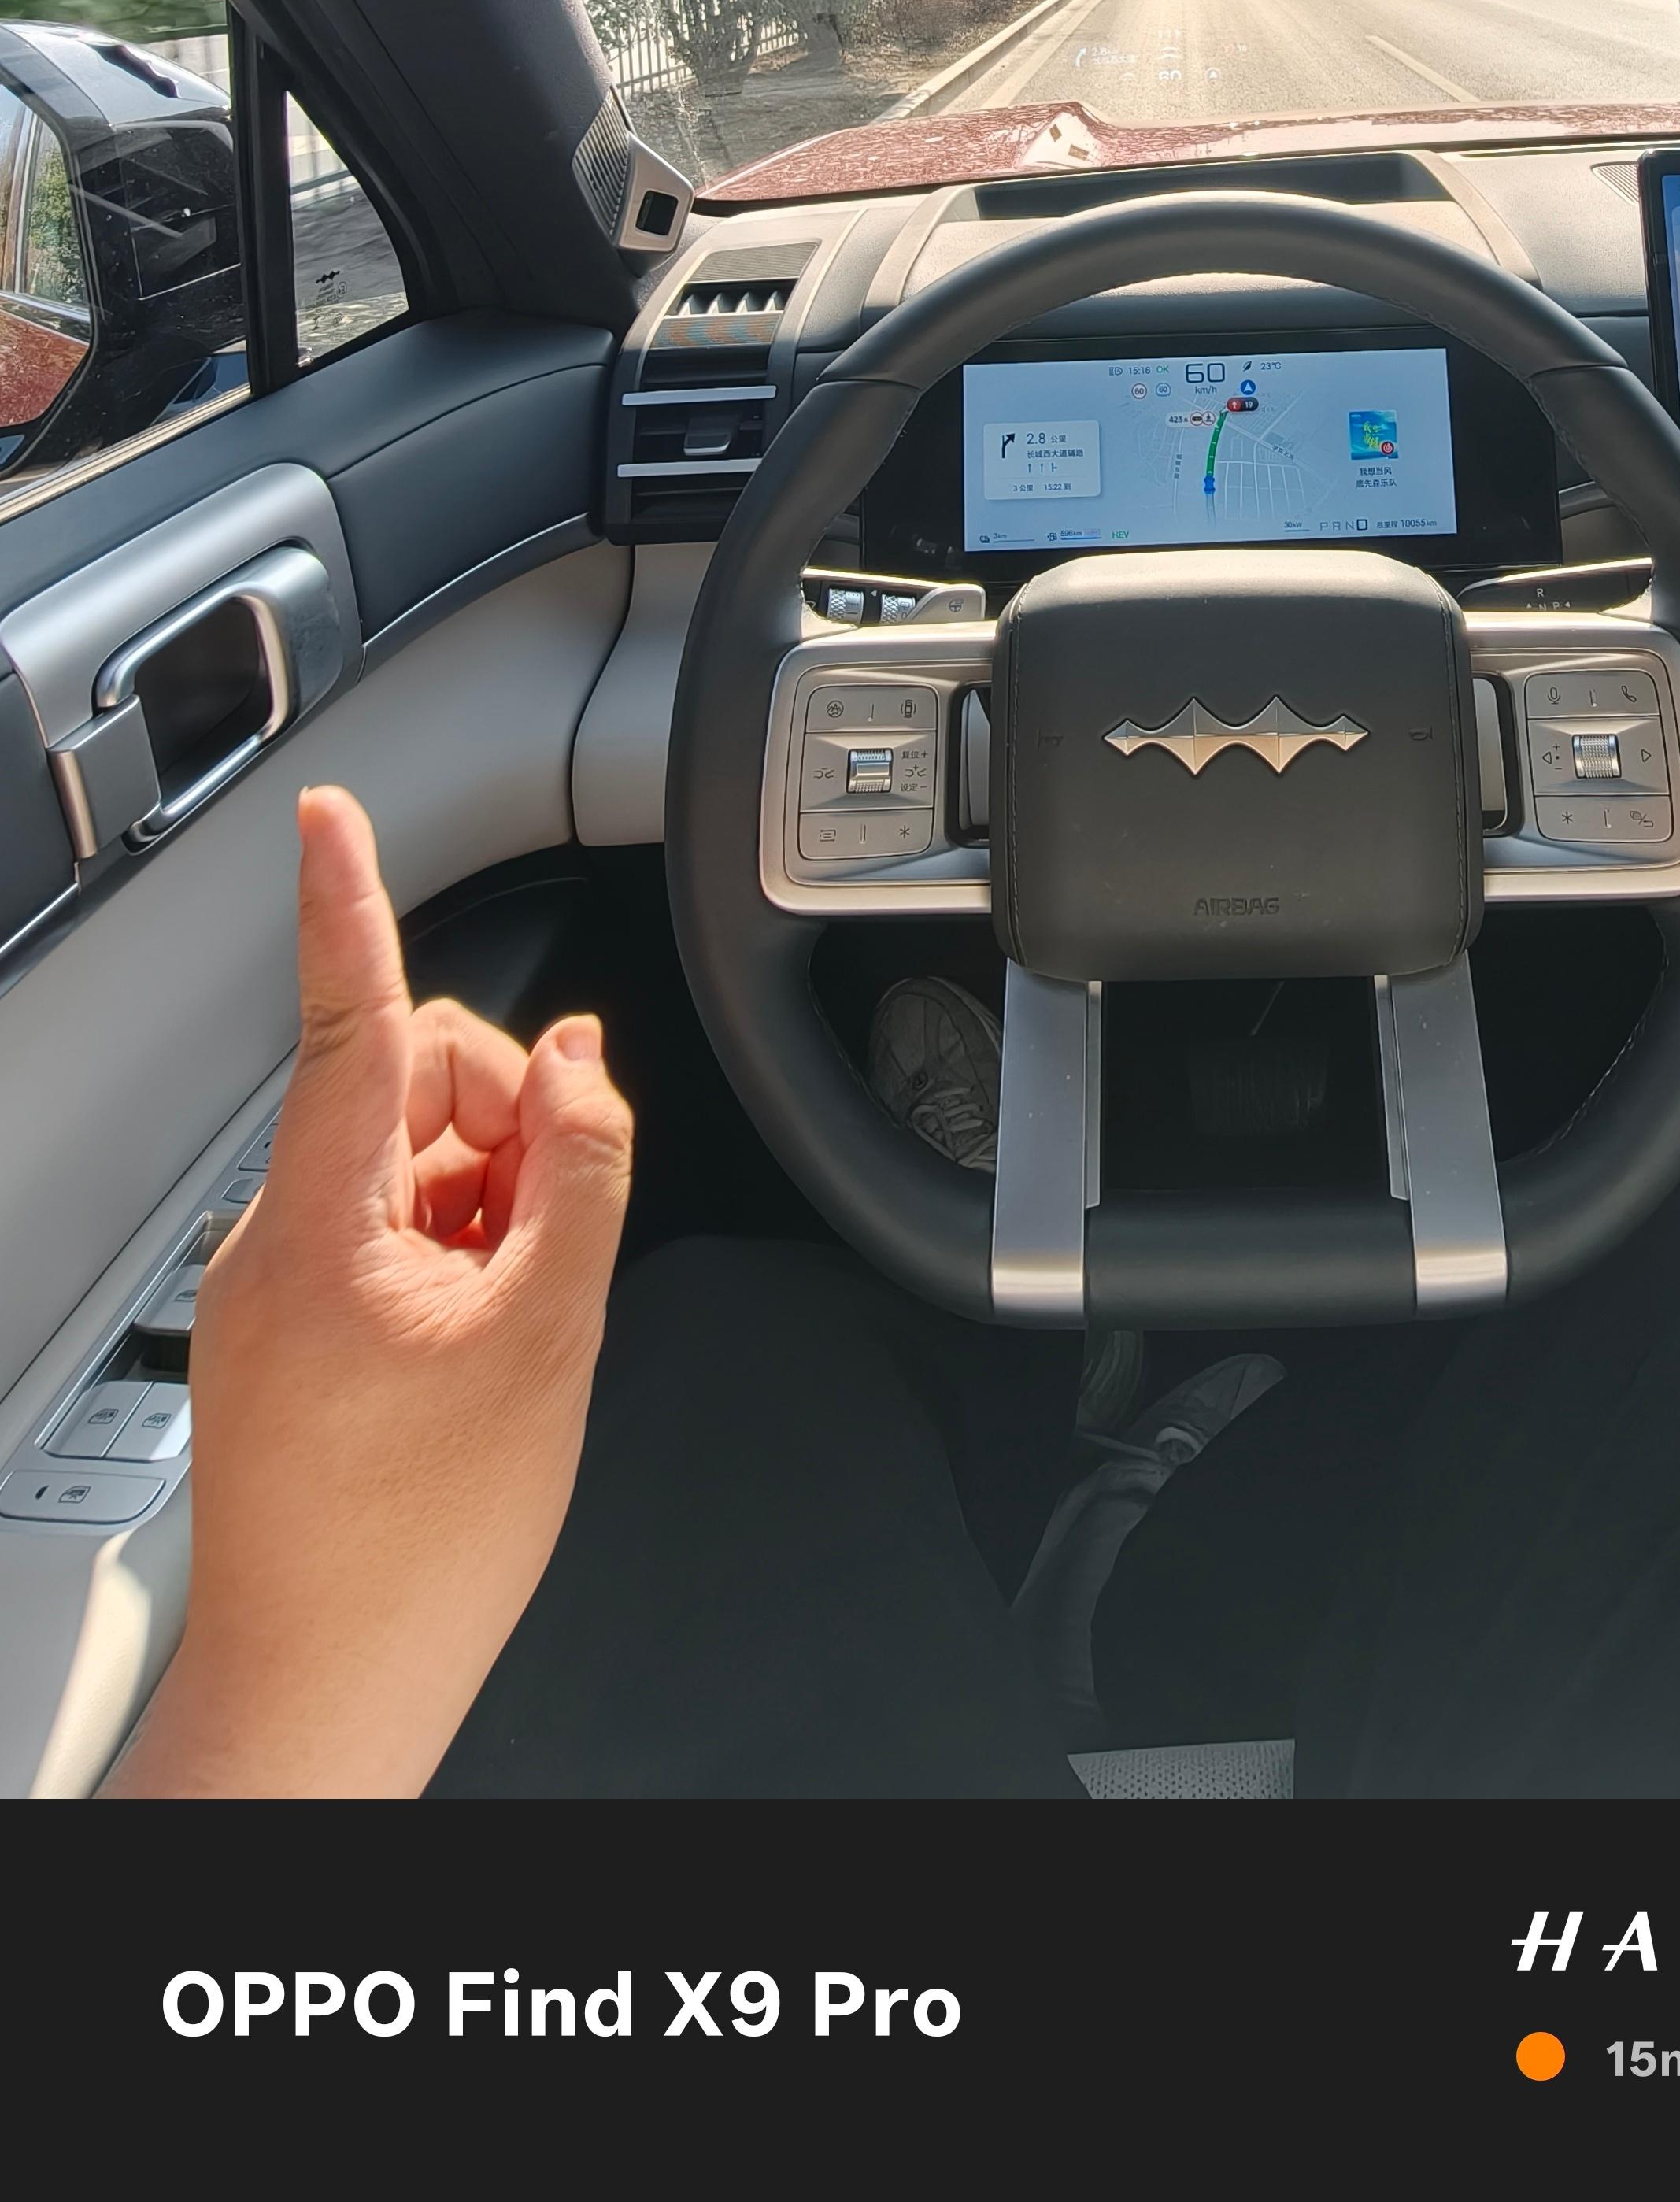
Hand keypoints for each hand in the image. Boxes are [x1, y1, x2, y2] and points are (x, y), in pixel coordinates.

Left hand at [108, 784, 631, 1796]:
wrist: (320, 1693)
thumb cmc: (416, 1550)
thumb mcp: (546, 1338)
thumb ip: (579, 1171)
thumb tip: (582, 1065)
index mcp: (322, 1224)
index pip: (346, 1018)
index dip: (346, 901)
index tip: (331, 812)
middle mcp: (274, 1241)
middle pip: (406, 1087)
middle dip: (500, 1124)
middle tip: (551, 1235)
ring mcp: (271, 1292)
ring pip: (405, 1166)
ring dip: (484, 1204)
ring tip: (515, 1322)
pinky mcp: (282, 1337)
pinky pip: (383, 1237)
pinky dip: (452, 1258)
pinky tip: (480, 1348)